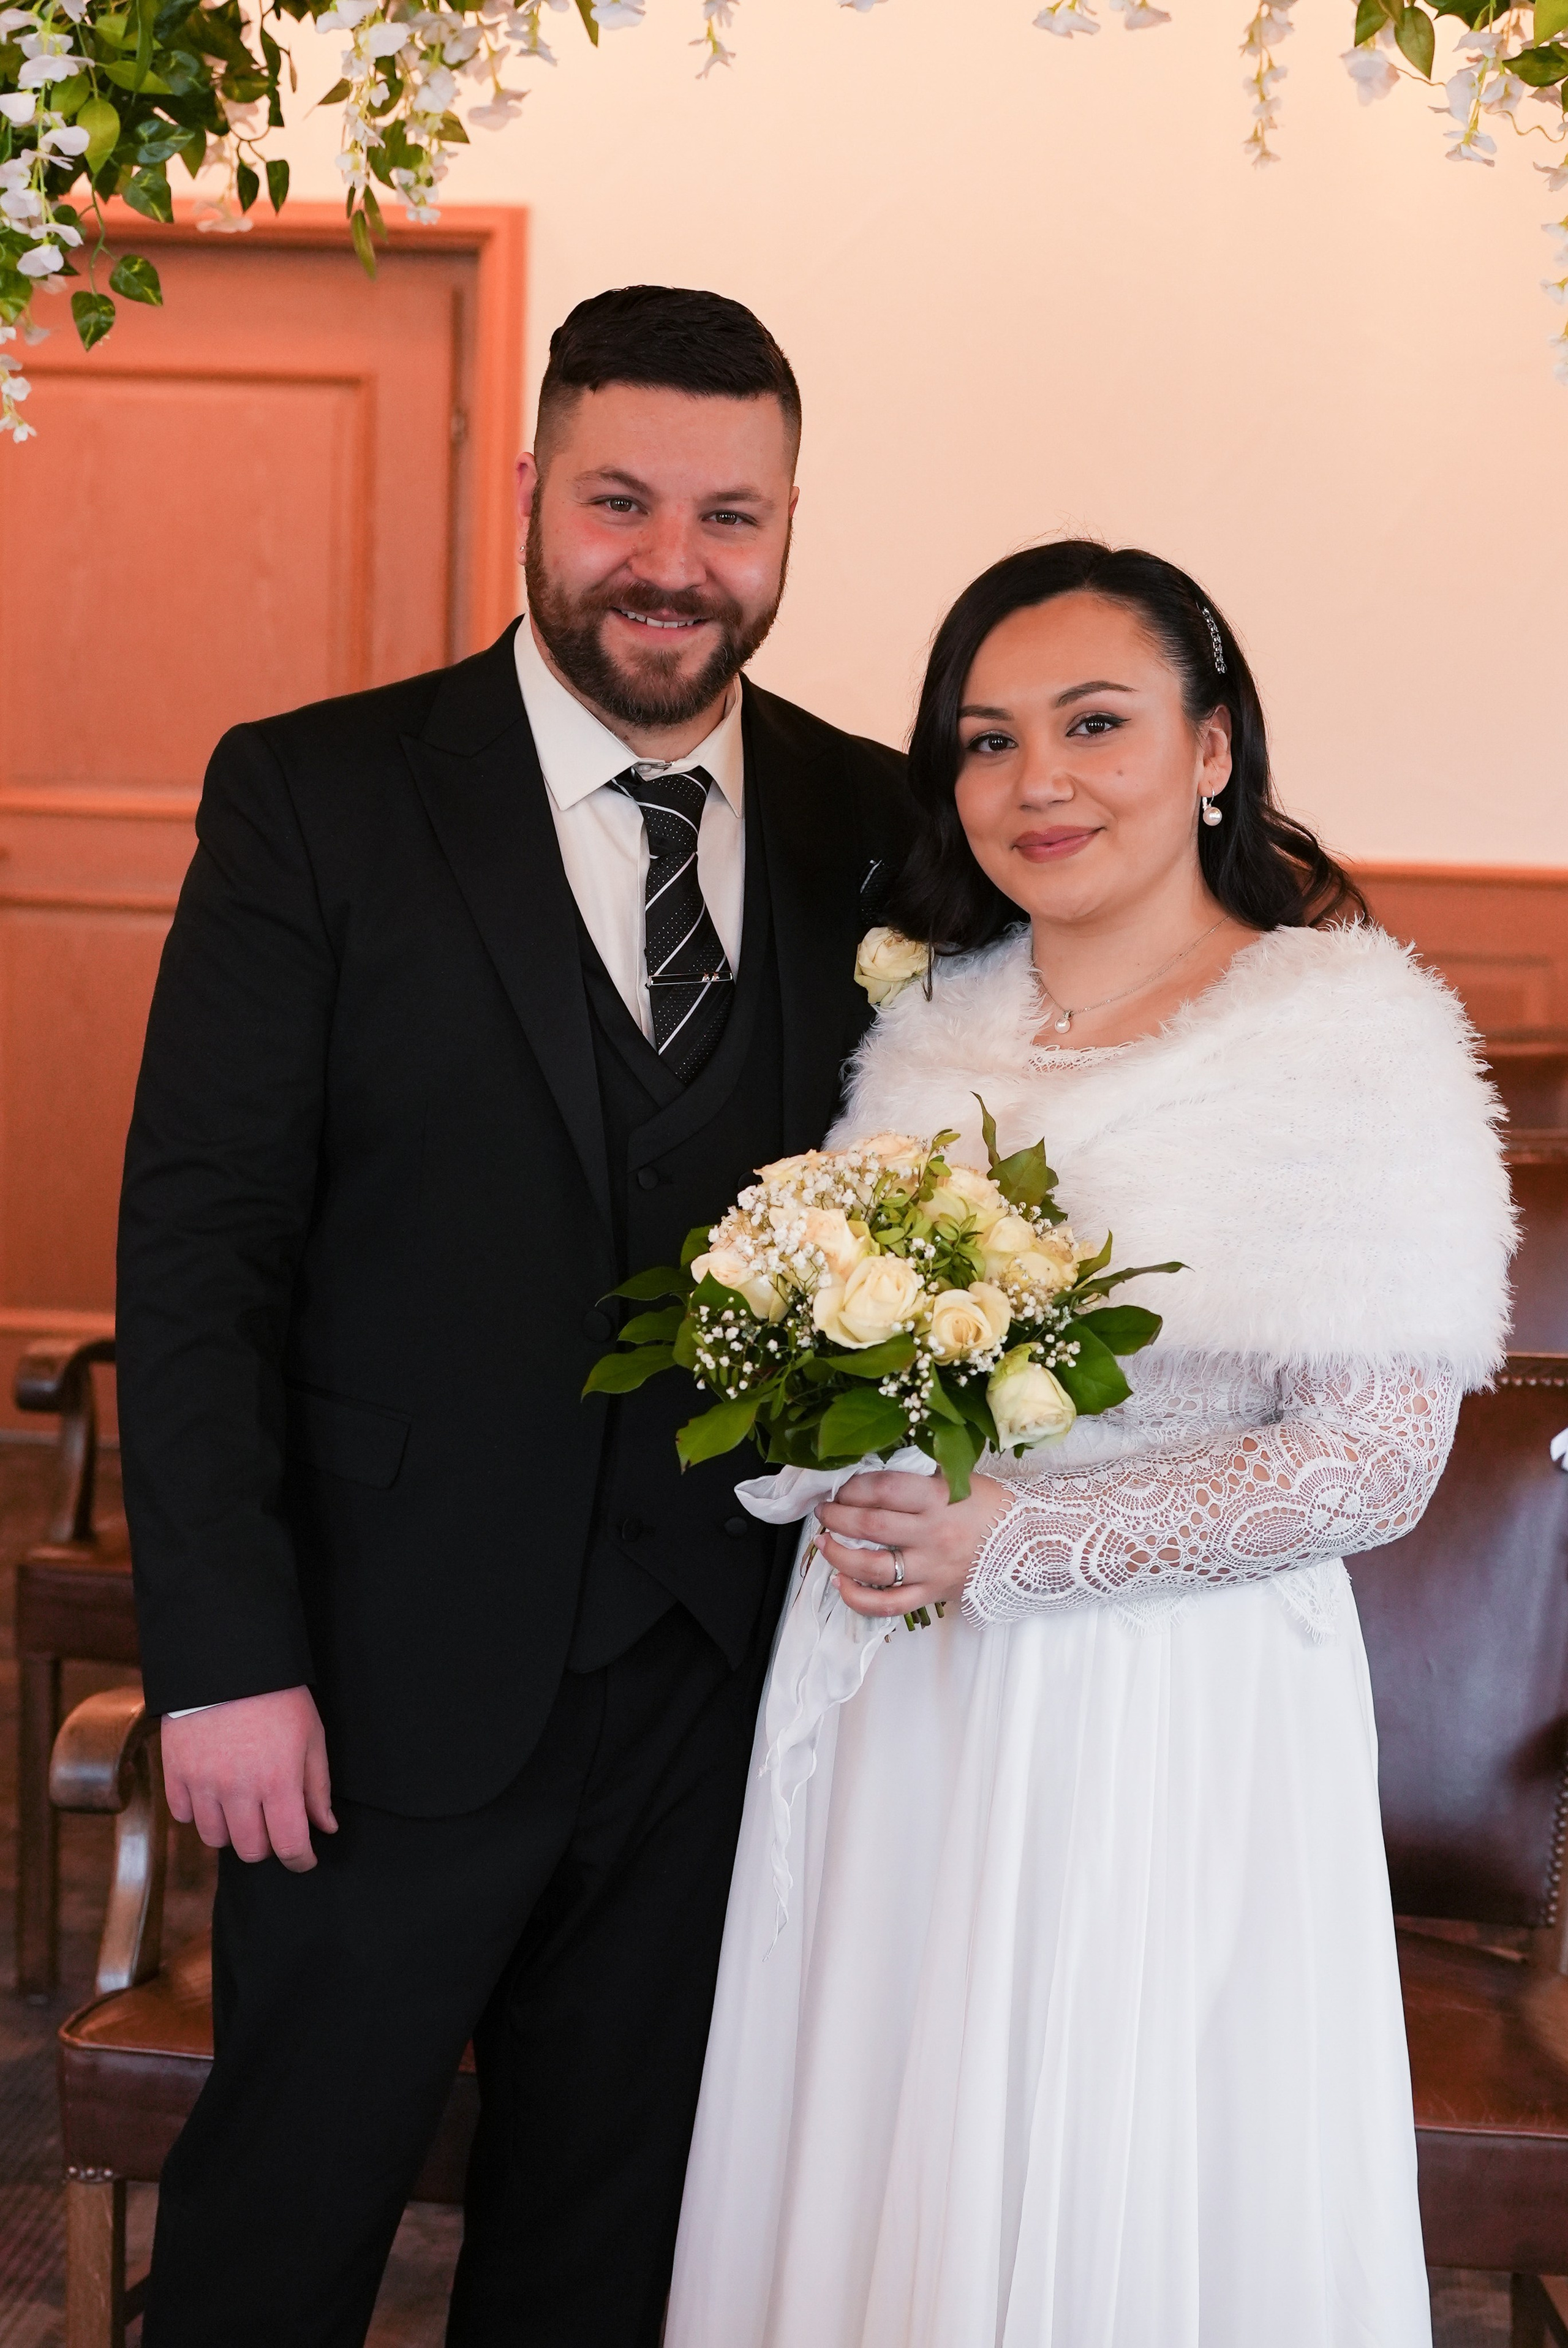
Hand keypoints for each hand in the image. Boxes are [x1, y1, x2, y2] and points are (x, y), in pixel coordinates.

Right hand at [161, 1686, 336, 1872]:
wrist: (226, 1661)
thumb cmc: (278, 1696)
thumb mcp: (311, 1735)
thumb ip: (317, 1787)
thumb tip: (325, 1828)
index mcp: (279, 1782)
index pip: (289, 1846)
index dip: (300, 1860)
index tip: (304, 1859)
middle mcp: (239, 1790)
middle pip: (251, 1850)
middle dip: (267, 1844)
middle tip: (274, 1823)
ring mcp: (203, 1783)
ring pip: (215, 1839)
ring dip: (232, 1831)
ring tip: (242, 1807)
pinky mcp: (175, 1773)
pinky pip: (183, 1816)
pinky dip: (199, 1812)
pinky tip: (213, 1793)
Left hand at [817, 1470, 1012, 1618]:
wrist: (1032, 1545)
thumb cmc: (993, 1507)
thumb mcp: (959, 1479)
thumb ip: (919, 1477)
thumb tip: (871, 1474)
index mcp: (940, 1498)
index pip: (884, 1489)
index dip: (853, 1487)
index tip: (842, 1488)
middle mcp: (933, 1534)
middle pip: (871, 1525)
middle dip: (837, 1516)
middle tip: (824, 1511)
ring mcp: (931, 1568)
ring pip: (873, 1567)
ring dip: (838, 1555)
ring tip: (824, 1542)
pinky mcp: (932, 1595)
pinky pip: (889, 1604)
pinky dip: (858, 1598)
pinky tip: (841, 1583)